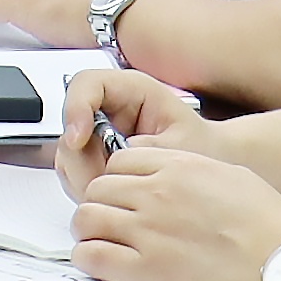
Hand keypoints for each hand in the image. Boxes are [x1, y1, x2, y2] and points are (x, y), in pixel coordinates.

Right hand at [51, 63, 211, 193]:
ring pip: (68, 151)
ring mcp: (96, 131)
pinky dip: (86, 186)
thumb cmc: (201, 147)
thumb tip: (113, 158)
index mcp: (131, 89)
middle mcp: (108, 107)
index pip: (86, 84)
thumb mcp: (182, 145)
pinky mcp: (92, 155)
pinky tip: (111, 195)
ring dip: (83, 176)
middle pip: (71, 124)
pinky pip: (73, 170)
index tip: (78, 138)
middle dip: (82, 159)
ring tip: (115, 194)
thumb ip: (148, 149)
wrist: (212, 161)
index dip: (76, 108)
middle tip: (101, 184)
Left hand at [72, 140, 280, 280]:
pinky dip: (89, 260)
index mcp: (177, 167)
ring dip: (89, 231)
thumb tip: (165, 171)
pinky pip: (93, 257)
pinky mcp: (148, 270)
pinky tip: (103, 264)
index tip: (122, 195)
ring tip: (102, 242)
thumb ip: (189, 169)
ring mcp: (148, 231)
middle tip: (110, 222)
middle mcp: (156, 193)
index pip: (119, 161)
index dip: (117, 179)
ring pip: (86, 219)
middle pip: (97, 189)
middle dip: (99, 204)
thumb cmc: (270, 225)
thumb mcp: (230, 176)